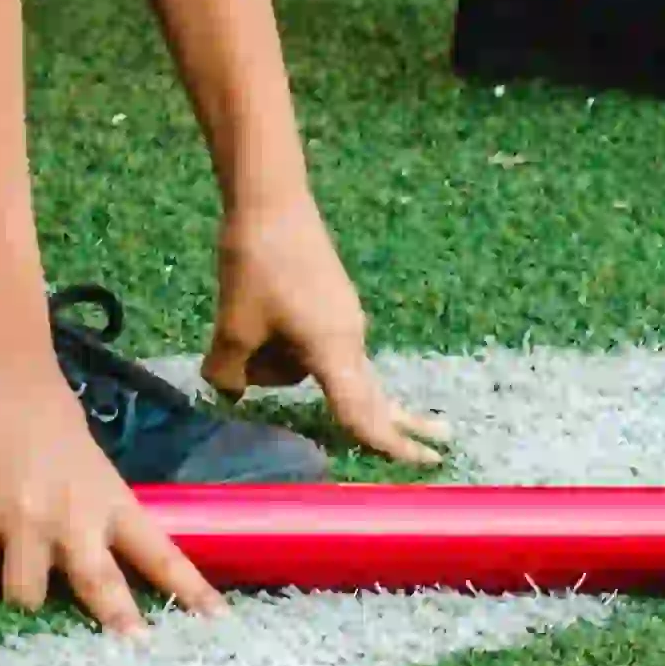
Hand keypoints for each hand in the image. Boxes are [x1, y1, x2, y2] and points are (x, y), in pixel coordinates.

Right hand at [0, 371, 217, 631]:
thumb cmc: (45, 408)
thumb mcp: (89, 460)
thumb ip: (93, 505)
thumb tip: (88, 547)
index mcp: (110, 498)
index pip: (160, 553)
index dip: (190, 591)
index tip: (217, 622)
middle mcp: (72, 516)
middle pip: (100, 588)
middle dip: (117, 624)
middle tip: (132, 651)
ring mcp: (22, 521)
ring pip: (25, 596)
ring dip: (19, 597)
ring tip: (12, 580)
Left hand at [203, 206, 446, 467]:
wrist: (272, 201)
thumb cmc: (257, 264)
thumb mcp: (233, 326)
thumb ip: (229, 372)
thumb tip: (228, 391)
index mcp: (333, 349)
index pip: (362, 411)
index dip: (388, 443)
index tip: (422, 464)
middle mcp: (350, 339)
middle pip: (363, 395)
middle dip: (392, 423)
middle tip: (437, 449)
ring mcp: (344, 321)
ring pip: (323, 369)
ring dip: (282, 365)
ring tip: (240, 319)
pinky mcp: (332, 306)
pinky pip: (320, 347)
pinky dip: (295, 352)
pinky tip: (261, 322)